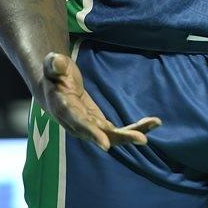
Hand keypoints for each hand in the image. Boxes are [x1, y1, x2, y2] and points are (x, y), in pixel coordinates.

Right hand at [39, 52, 161, 150]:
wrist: (55, 88)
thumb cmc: (55, 73)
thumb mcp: (53, 65)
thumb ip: (55, 64)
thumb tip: (58, 62)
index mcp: (65, 110)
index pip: (79, 124)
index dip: (92, 134)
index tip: (106, 145)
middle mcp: (78, 124)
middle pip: (101, 135)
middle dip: (121, 138)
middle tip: (142, 139)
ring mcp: (90, 127)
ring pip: (113, 136)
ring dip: (133, 133)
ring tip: (155, 124)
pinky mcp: (99, 125)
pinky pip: (118, 131)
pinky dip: (135, 128)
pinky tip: (153, 122)